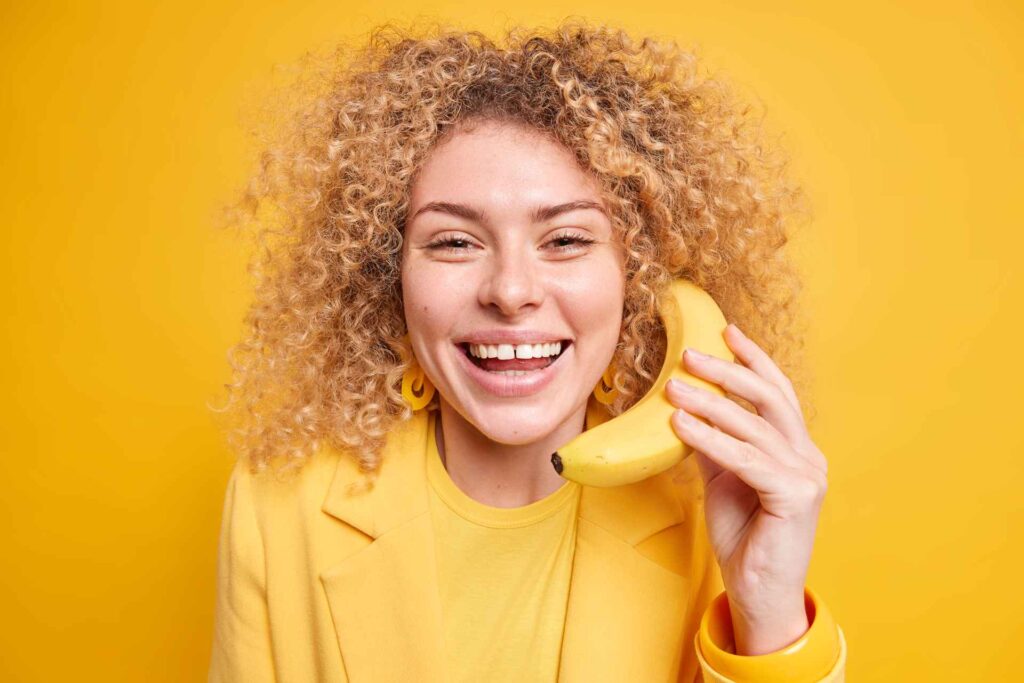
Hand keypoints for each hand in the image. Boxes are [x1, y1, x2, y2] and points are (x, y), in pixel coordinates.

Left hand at [665, 323, 828, 654]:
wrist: (757, 592)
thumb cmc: (743, 537)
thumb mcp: (724, 480)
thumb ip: (716, 445)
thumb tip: (689, 409)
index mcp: (797, 449)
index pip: (778, 393)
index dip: (754, 360)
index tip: (727, 331)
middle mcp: (809, 457)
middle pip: (770, 399)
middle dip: (729, 371)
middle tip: (690, 354)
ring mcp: (808, 476)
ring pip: (753, 426)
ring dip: (709, 403)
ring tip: (673, 387)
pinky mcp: (796, 497)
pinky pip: (745, 459)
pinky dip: (711, 438)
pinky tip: (681, 424)